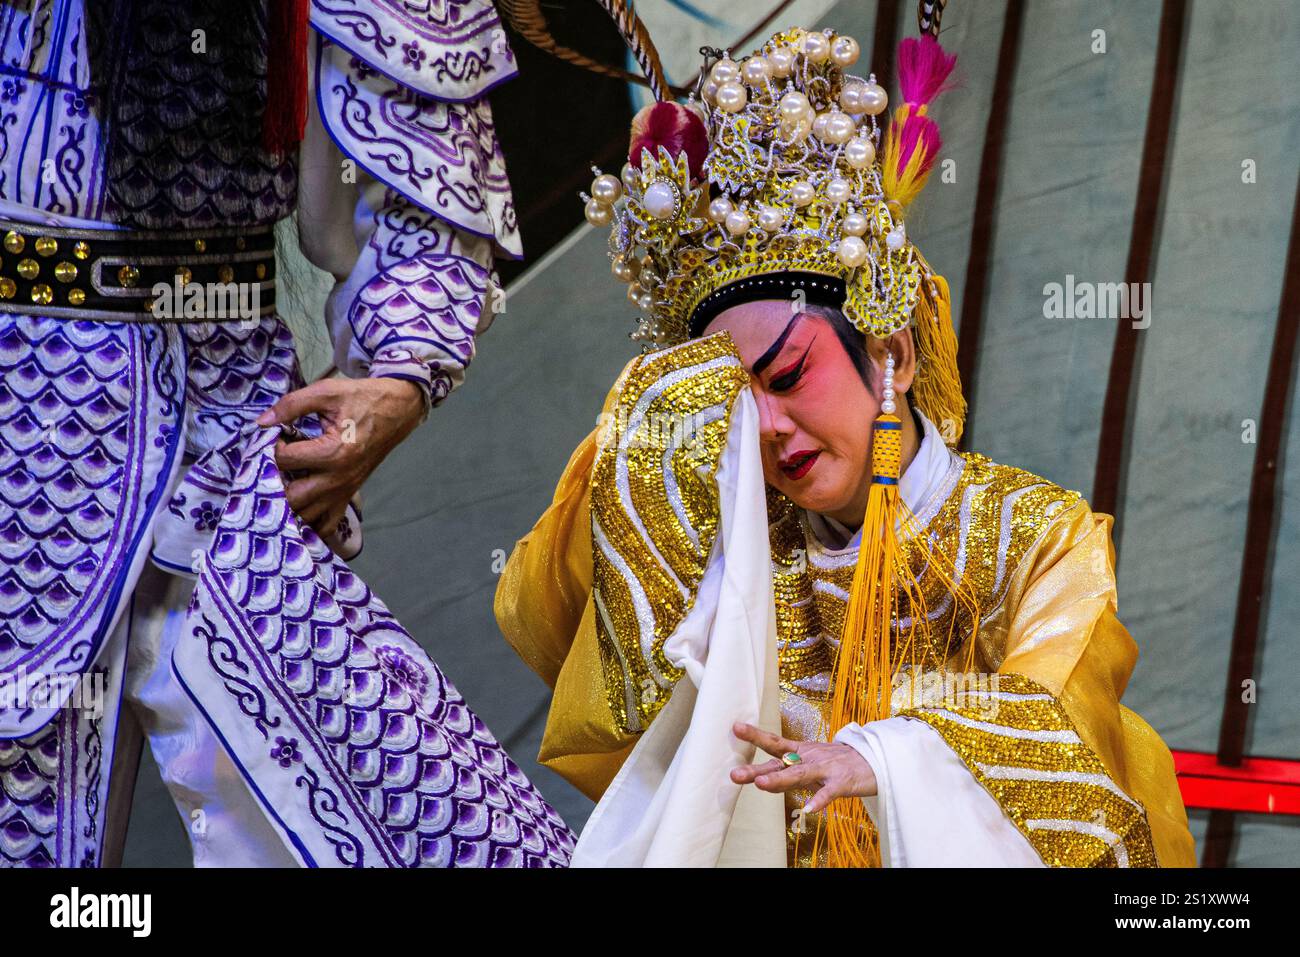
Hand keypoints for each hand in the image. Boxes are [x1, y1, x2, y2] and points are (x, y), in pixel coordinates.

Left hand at [256, 377, 425, 536]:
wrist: (397, 411)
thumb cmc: (363, 399)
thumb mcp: (327, 392)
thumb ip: (292, 405)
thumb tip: (262, 422)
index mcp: (333, 452)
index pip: (284, 459)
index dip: (269, 446)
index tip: (271, 435)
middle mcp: (339, 478)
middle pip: (290, 496)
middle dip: (271, 482)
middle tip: (266, 465)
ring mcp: (344, 491)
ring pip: (305, 515)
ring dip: (286, 504)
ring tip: (277, 484)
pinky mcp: (348, 495)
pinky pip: (327, 525)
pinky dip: (310, 524)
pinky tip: (297, 509)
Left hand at [730, 721, 876, 813]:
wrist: (874, 760)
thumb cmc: (836, 762)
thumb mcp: (810, 761)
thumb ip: (787, 768)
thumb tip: (758, 776)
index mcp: (801, 752)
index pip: (774, 743)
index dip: (755, 735)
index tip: (735, 728)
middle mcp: (809, 758)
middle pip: (781, 762)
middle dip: (757, 769)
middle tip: (735, 774)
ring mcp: (825, 769)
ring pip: (800, 774)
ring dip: (780, 780)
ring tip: (761, 785)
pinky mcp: (842, 782)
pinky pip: (829, 793)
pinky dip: (819, 800)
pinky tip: (809, 809)